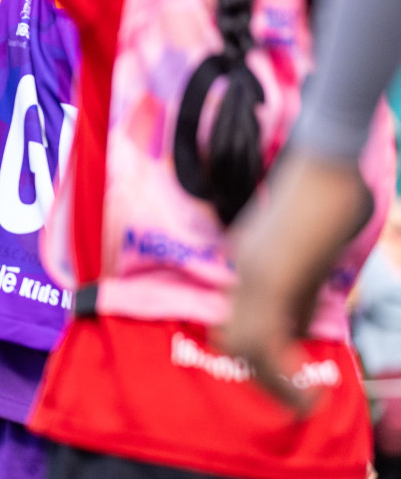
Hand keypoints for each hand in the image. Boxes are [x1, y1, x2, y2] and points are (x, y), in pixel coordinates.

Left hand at [222, 155, 374, 409]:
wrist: (327, 156)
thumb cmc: (329, 192)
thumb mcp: (315, 251)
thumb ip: (305, 289)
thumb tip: (303, 327)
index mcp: (250, 261)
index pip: (240, 321)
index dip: (261, 358)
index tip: (290, 382)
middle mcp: (244, 267)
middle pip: (231, 335)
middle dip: (261, 376)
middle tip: (295, 399)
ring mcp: (254, 270)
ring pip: (240, 342)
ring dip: (270, 381)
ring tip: (303, 404)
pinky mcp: (272, 274)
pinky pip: (262, 337)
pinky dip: (280, 374)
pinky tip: (307, 394)